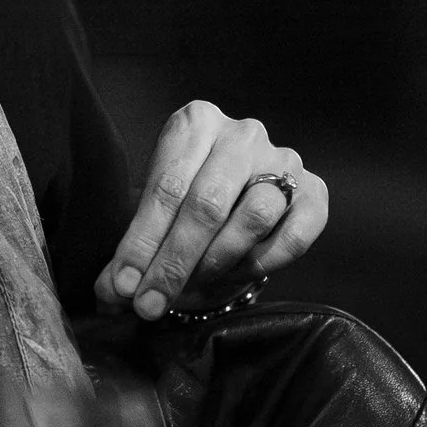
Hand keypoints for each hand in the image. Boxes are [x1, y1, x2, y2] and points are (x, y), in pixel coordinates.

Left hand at [94, 100, 327, 320]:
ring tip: (192, 285)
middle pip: (207, 204)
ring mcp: (283, 158)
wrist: (236, 186)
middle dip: (174, 262)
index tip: (124, 285)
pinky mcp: (315, 190)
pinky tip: (237, 273)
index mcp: (195, 122)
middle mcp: (242, 134)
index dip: (143, 242)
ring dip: (218, 261)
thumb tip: (110, 296)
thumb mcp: (155, 212)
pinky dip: (264, 262)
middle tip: (150, 304)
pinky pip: (294, 235)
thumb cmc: (186, 197)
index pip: (166, 187)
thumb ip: (134, 252)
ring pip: (254, 216)